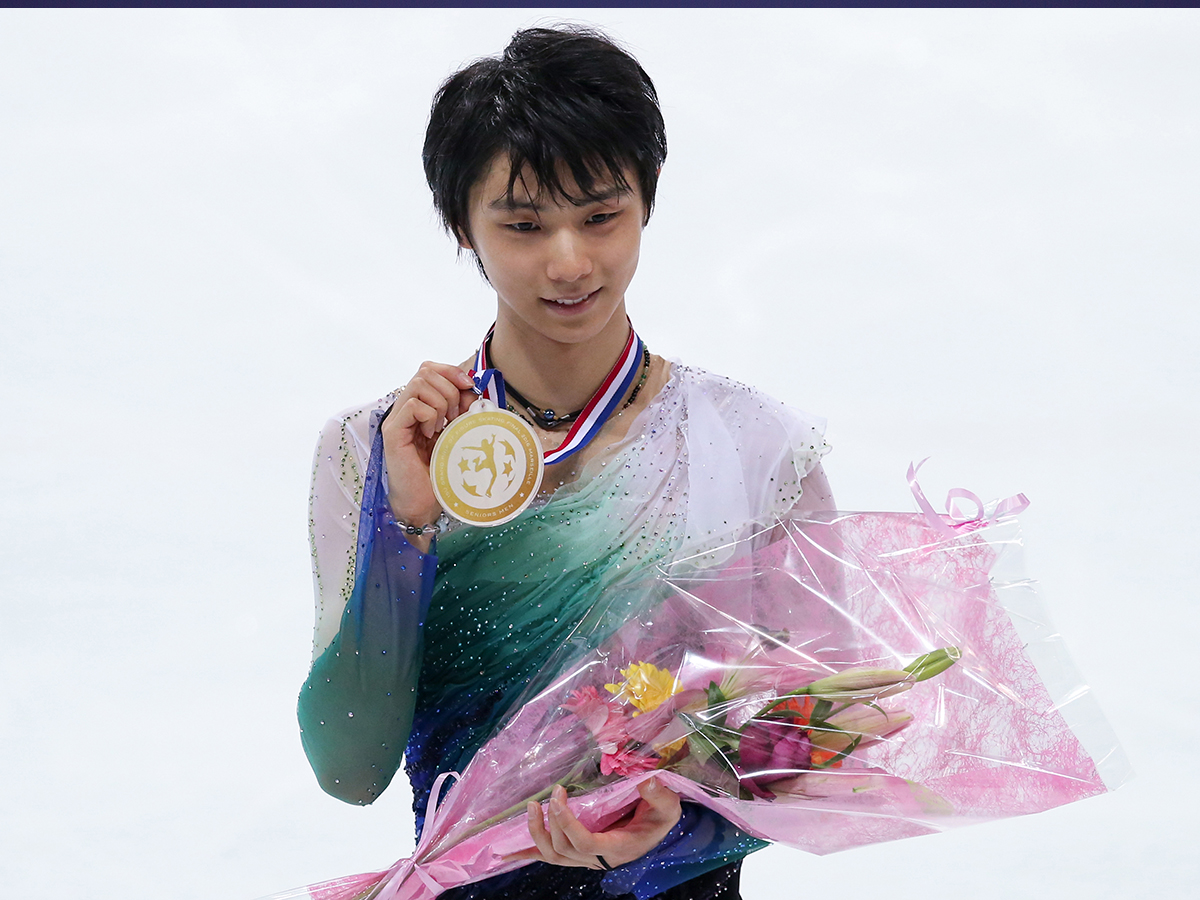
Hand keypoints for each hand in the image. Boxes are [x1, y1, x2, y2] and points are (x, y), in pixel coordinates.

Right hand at [381, 361, 476, 546]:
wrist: (425, 503)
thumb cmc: (440, 471)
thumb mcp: (457, 433)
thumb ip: (463, 410)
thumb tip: (473, 390)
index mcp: (419, 406)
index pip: (429, 369)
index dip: (451, 371)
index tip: (470, 387)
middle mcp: (404, 408)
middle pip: (424, 371)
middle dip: (450, 389)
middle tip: (456, 416)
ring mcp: (396, 419)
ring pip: (419, 384)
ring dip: (442, 403)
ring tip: (444, 427)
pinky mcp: (392, 432)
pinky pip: (414, 406)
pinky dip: (430, 417)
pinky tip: (432, 436)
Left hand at [513, 778, 681, 869]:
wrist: (655, 832)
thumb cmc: (659, 819)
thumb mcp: (667, 807)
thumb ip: (659, 795)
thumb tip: (647, 780)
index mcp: (617, 847)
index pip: (585, 842)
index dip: (567, 823)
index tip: (559, 796)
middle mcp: (597, 859)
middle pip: (563, 850)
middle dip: (551, 823)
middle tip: (548, 795)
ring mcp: (584, 859)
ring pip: (553, 856)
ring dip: (537, 833)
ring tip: (531, 807)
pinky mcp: (576, 854)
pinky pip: (548, 857)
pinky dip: (527, 853)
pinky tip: (506, 852)